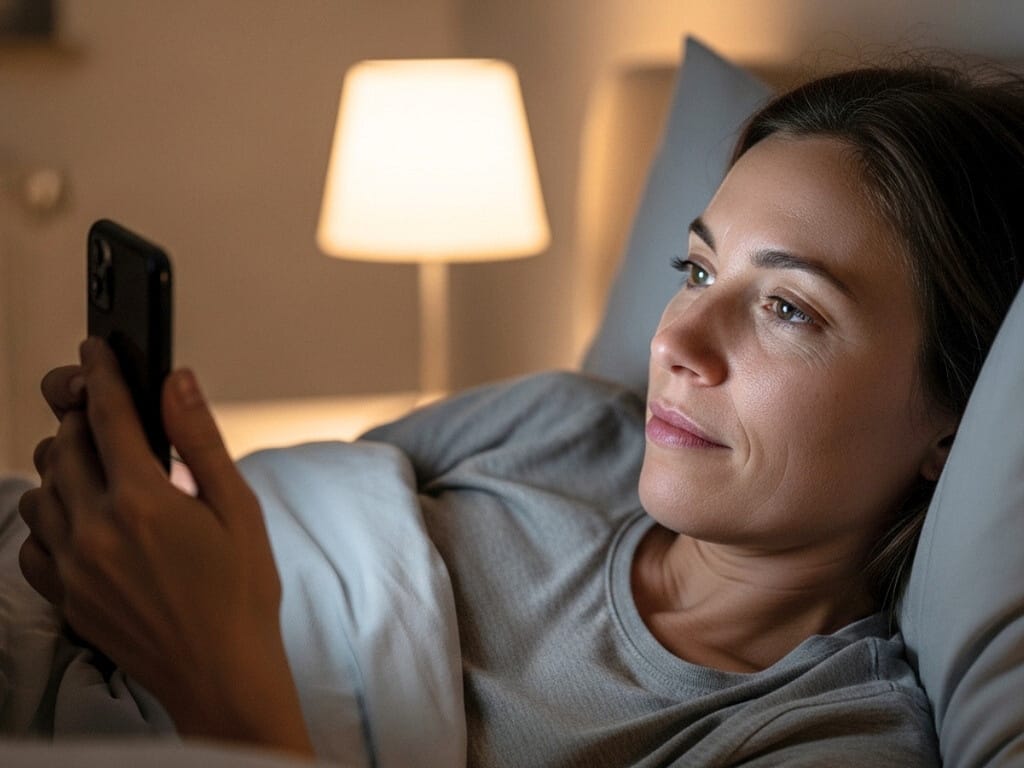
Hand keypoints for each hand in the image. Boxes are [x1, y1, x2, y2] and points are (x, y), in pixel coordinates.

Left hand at [18, 338, 312, 756]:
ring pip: (41, 489)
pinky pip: (32, 542)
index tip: (95, 349)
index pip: (109, 415)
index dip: (101, 373)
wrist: (221, 674)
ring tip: (99, 469)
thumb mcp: (238, 509)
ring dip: (63, 466)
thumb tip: (177, 381)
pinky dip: (49, 519)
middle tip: (106, 413)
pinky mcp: (65, 597)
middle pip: (65, 446)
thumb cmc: (241, 593)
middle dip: (82, 418)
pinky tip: (82, 522)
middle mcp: (96, 529)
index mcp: (144, 500)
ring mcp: (73, 566)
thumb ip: (200, 440)